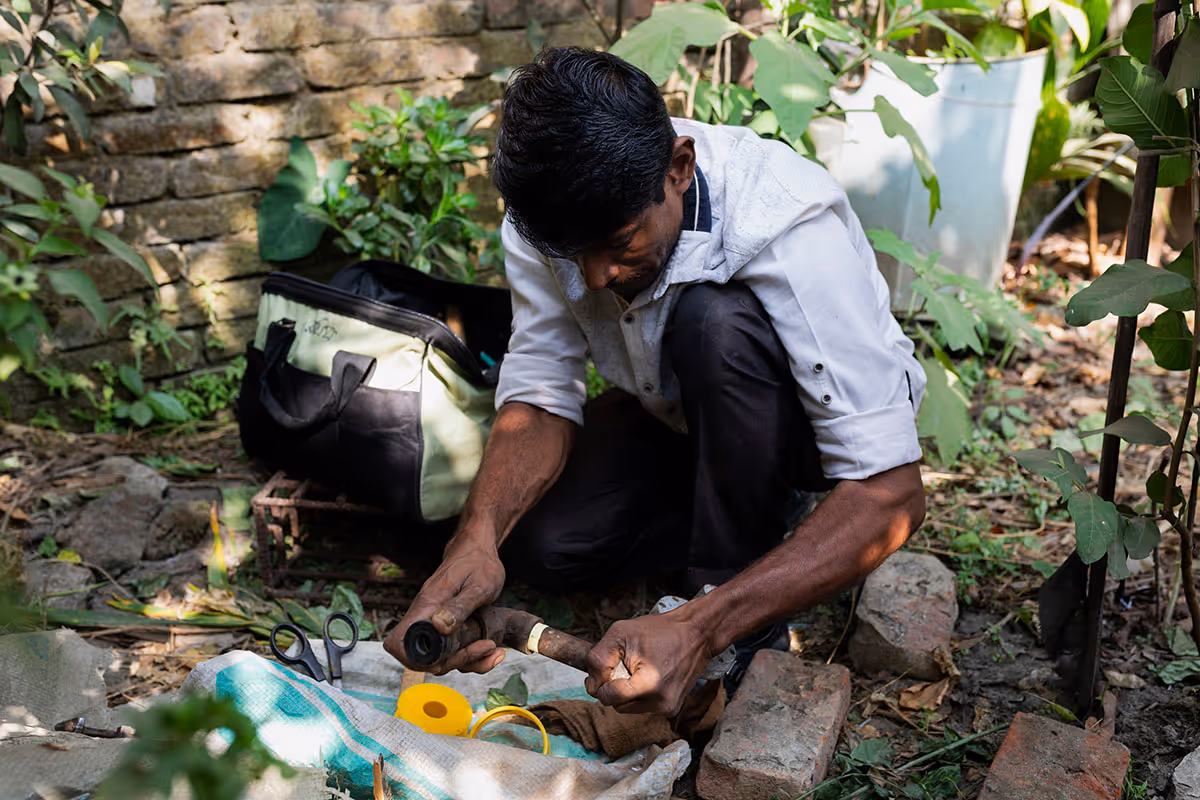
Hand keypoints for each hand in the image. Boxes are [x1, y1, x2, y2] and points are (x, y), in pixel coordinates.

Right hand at [383, 538, 506, 675]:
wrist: (478, 550)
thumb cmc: (479, 563)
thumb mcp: (478, 585)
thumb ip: (459, 606)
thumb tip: (439, 627)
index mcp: (427, 606)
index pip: (400, 642)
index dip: (417, 660)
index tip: (448, 657)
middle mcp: (426, 617)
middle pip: (424, 658)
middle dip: (454, 662)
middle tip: (484, 647)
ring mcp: (435, 623)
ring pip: (441, 657)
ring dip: (467, 661)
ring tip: (493, 649)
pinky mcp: (446, 626)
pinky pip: (452, 650)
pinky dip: (471, 654)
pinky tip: (490, 647)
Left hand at [584, 610, 711, 716]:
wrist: (696, 633)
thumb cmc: (660, 630)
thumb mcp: (621, 632)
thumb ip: (598, 658)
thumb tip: (592, 683)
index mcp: (649, 685)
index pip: (608, 698)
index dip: (601, 681)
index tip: (609, 666)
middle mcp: (661, 703)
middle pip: (616, 705)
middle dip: (614, 686)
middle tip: (627, 663)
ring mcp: (668, 708)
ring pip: (628, 708)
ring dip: (626, 691)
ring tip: (640, 668)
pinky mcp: (672, 708)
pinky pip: (642, 706)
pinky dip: (639, 693)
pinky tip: (650, 674)